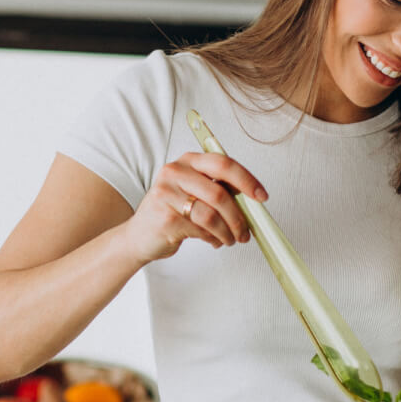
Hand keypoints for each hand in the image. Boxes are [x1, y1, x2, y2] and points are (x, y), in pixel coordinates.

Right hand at [120, 152, 266, 262]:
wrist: (139, 236)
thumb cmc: (171, 212)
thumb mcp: (193, 192)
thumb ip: (218, 189)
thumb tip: (252, 199)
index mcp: (187, 161)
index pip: (223, 163)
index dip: (247, 180)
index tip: (261, 196)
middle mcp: (175, 172)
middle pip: (220, 193)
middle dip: (239, 217)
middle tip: (246, 231)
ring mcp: (167, 194)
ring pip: (212, 215)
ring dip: (228, 232)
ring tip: (230, 239)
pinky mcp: (166, 217)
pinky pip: (201, 230)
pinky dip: (214, 239)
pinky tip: (214, 240)